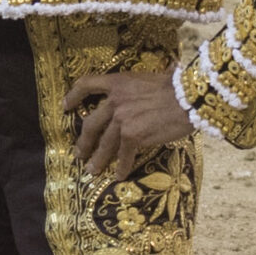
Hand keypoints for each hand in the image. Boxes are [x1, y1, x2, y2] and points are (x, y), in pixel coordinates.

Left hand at [66, 70, 191, 180]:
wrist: (190, 98)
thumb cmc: (179, 86)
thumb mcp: (152, 78)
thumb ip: (140, 87)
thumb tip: (153, 81)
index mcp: (118, 82)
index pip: (87, 84)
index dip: (73, 95)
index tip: (65, 106)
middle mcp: (115, 101)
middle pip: (90, 123)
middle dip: (84, 140)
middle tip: (79, 153)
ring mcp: (122, 119)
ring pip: (104, 143)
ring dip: (97, 158)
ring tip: (92, 169)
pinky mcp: (133, 135)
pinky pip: (124, 155)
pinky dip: (121, 166)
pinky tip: (119, 175)